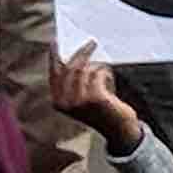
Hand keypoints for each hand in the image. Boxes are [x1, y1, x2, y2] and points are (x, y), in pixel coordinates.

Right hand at [51, 43, 141, 157]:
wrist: (119, 130)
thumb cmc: (101, 111)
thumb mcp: (81, 100)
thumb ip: (73, 84)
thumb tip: (76, 57)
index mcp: (58, 102)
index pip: (53, 74)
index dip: (53, 57)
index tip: (55, 42)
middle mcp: (65, 102)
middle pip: (70, 69)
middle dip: (81, 53)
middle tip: (92, 43)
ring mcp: (79, 101)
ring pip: (85, 70)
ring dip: (98, 66)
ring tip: (105, 69)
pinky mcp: (95, 98)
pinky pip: (98, 74)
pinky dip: (105, 72)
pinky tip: (109, 77)